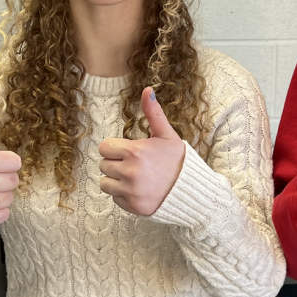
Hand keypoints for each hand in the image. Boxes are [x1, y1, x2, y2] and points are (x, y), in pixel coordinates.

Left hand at [99, 87, 184, 216]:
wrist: (193, 191)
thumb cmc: (179, 161)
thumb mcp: (167, 135)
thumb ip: (153, 114)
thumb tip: (147, 90)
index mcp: (135, 152)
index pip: (104, 148)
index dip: (114, 148)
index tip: (128, 152)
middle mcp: (130, 172)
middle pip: (103, 165)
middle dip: (115, 164)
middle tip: (134, 165)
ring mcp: (131, 191)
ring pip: (105, 183)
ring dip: (116, 181)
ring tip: (134, 178)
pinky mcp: (133, 207)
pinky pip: (115, 199)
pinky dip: (124, 196)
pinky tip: (140, 190)